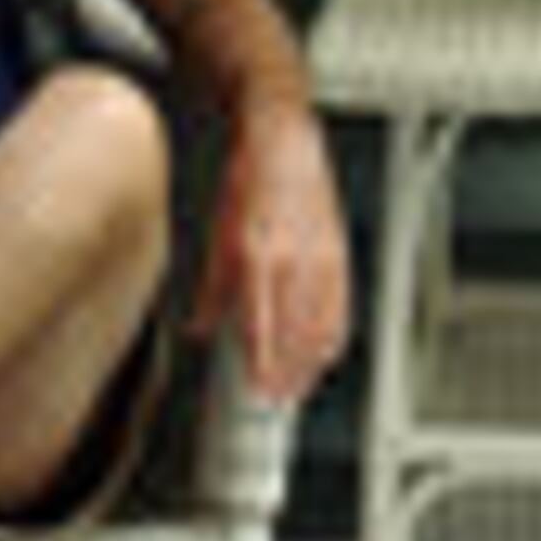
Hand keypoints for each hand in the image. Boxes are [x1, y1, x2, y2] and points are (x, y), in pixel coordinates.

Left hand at [198, 96, 350, 410]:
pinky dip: (334, 331)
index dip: (263, 363)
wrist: (283, 140)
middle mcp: (291, 260)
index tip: (259, 391)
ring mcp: (319, 256)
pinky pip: (340, 302)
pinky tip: (328, 351)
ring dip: (310, 360)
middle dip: (288, 373)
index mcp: (258, 256)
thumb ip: (212, 289)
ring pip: (320, 322)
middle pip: (294, 332)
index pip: (262, 324)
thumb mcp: (218, 235)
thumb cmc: (247, 183)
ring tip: (301, 386)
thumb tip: (201, 329)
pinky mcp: (337, 249)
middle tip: (279, 401)